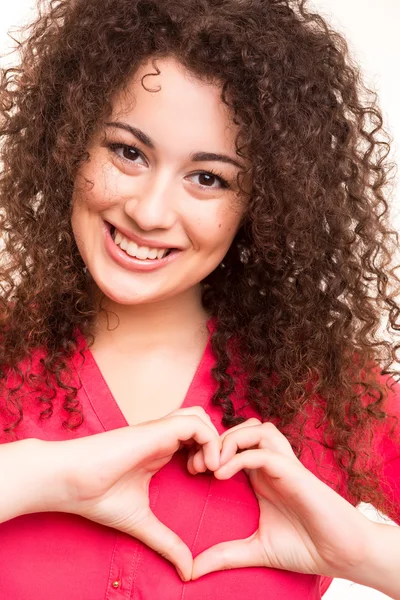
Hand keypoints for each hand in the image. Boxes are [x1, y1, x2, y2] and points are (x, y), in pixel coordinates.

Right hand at [52, 406, 220, 580]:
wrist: (70, 482)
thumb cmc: (98, 496)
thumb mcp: (142, 522)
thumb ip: (167, 542)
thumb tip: (188, 572)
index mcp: (160, 450)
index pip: (196, 438)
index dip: (210, 454)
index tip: (207, 481)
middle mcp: (162, 436)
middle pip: (202, 422)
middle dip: (217, 445)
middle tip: (212, 474)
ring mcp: (159, 431)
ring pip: (200, 417)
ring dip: (213, 441)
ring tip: (205, 470)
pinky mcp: (156, 429)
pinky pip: (194, 423)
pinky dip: (208, 441)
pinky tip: (200, 467)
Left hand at [190, 418, 370, 579]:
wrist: (343, 554)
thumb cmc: (306, 547)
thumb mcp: (256, 550)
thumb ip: (226, 554)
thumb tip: (193, 569)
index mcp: (262, 476)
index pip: (235, 444)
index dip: (210, 450)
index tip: (190, 472)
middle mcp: (272, 465)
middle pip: (244, 427)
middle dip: (216, 439)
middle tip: (197, 465)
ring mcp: (285, 465)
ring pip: (257, 429)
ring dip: (231, 440)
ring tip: (212, 466)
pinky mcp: (295, 473)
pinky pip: (264, 452)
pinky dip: (241, 456)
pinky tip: (222, 475)